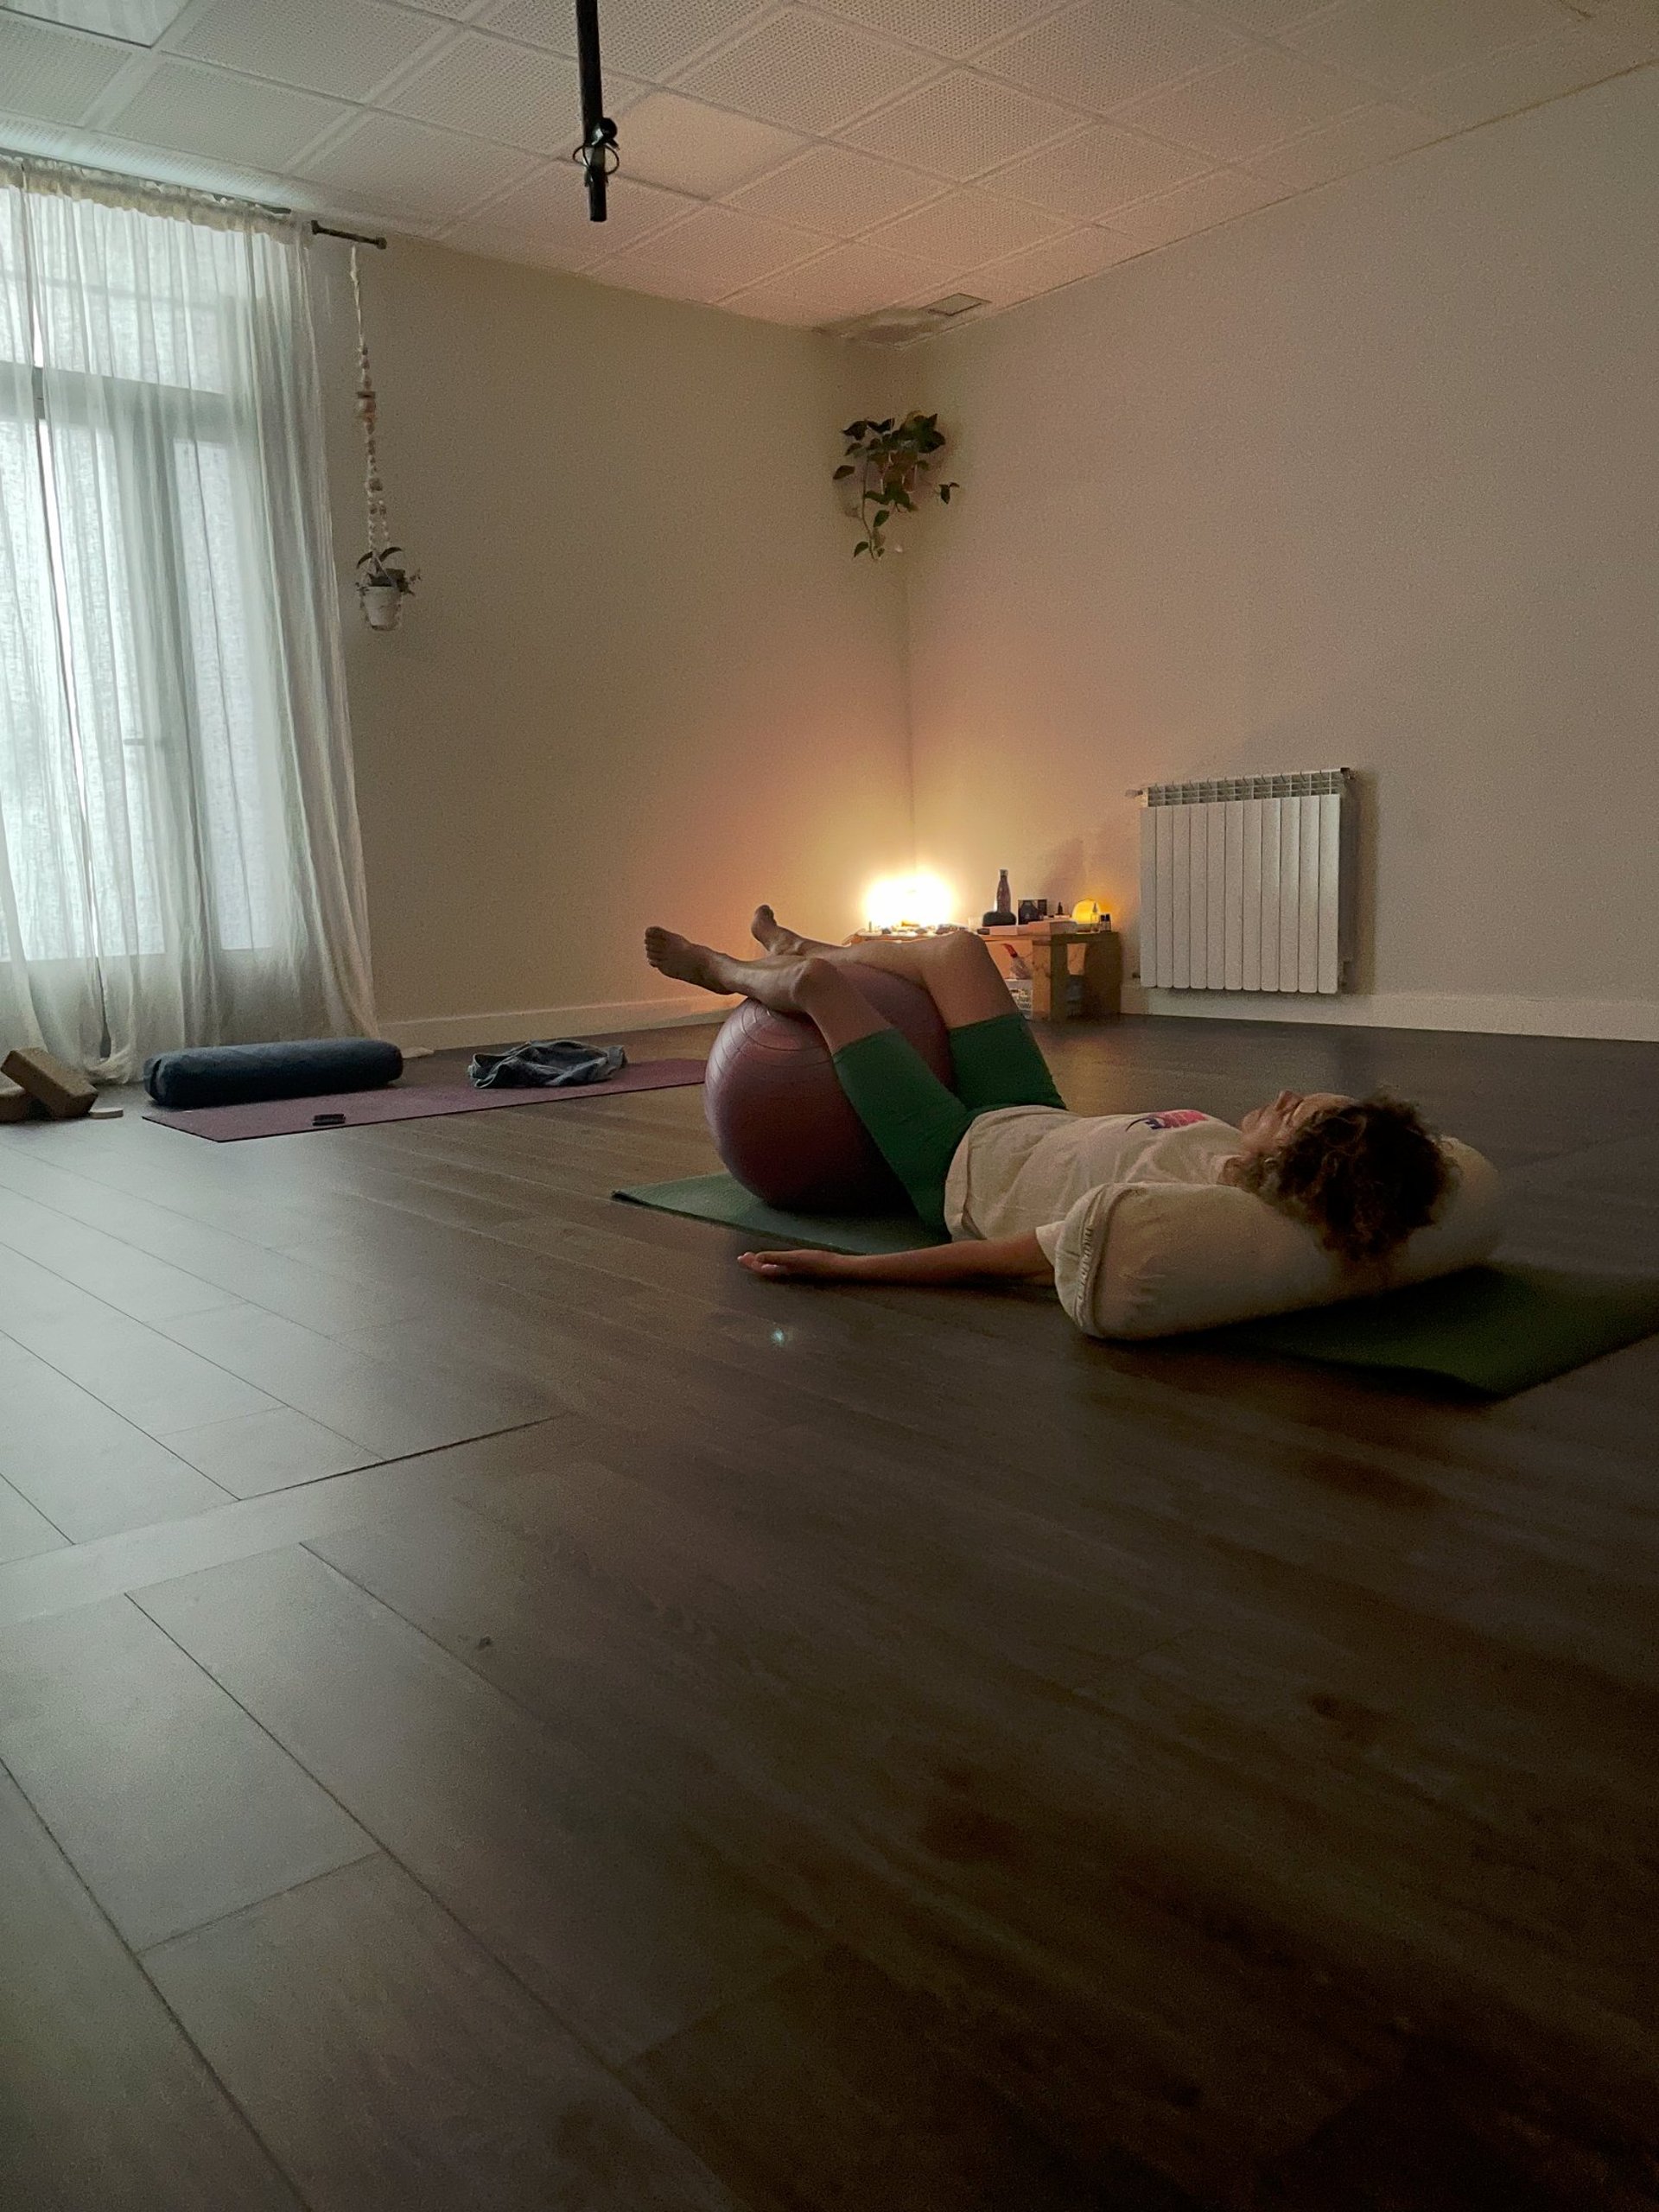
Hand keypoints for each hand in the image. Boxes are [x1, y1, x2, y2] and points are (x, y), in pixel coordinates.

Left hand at [738, 1247, 857, 1281]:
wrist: (839, 1267)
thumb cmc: (817, 1262)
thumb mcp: (795, 1258)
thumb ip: (775, 1258)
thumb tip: (756, 1258)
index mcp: (784, 1270)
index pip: (762, 1268)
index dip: (751, 1264)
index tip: (741, 1257)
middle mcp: (787, 1272)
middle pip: (766, 1269)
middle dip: (755, 1263)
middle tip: (744, 1256)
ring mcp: (796, 1271)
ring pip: (774, 1268)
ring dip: (764, 1262)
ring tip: (756, 1258)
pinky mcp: (803, 1267)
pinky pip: (783, 1266)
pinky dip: (776, 1262)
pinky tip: (779, 1260)